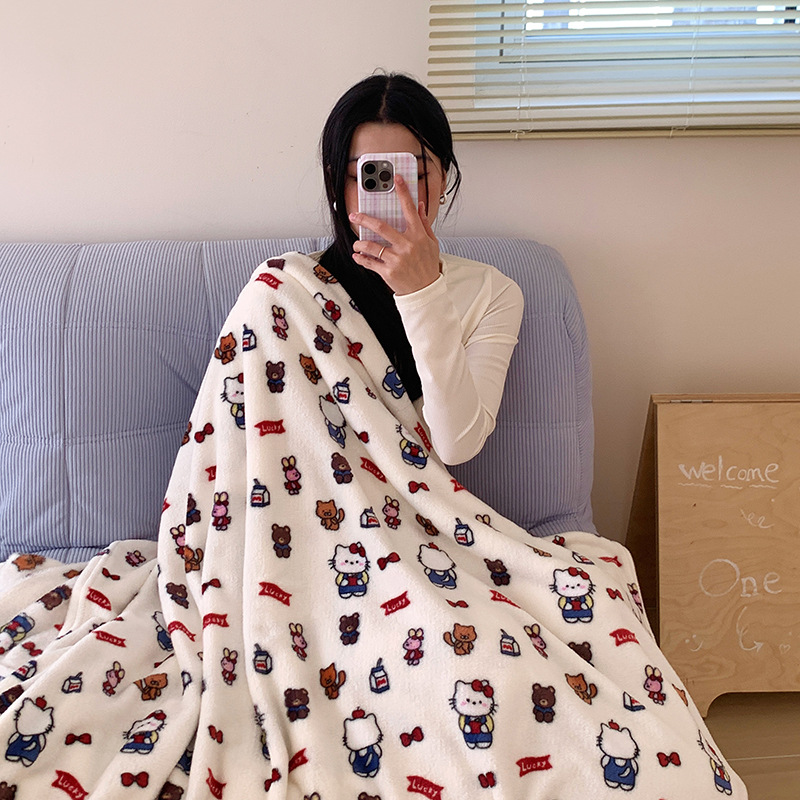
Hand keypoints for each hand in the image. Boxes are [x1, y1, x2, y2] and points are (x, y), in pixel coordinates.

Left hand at [349, 175, 440, 295]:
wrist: (425, 290)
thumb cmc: (428, 266)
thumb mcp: (431, 243)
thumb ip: (424, 224)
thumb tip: (420, 206)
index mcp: (418, 235)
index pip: (410, 210)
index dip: (403, 193)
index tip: (397, 180)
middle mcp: (406, 245)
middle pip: (381, 227)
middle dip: (364, 219)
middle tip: (354, 215)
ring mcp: (396, 259)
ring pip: (371, 246)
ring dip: (360, 243)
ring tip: (357, 243)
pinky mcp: (388, 272)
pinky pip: (369, 262)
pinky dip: (360, 259)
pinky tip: (357, 255)